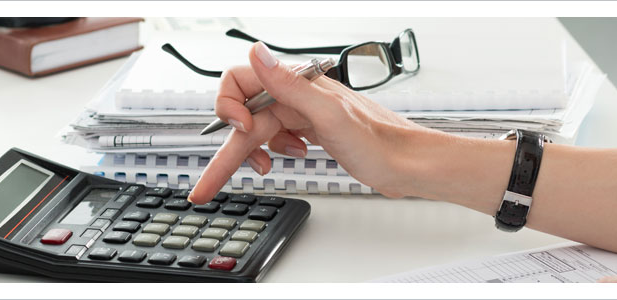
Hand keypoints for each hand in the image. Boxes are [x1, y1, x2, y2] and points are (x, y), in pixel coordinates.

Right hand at [188, 42, 433, 203]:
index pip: (239, 82)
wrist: (407, 164)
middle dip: (228, 150)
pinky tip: (292, 156)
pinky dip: (273, 152)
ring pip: (257, 130)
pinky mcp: (309, 130)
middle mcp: (296, 94)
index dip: (230, 108)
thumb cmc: (380, 143)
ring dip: (252, 152)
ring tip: (267, 169)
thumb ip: (289, 84)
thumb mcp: (331, 114)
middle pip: (244, 116)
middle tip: (209, 184)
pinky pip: (275, 137)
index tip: (241, 133)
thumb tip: (256, 53)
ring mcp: (302, 113)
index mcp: (297, 83)